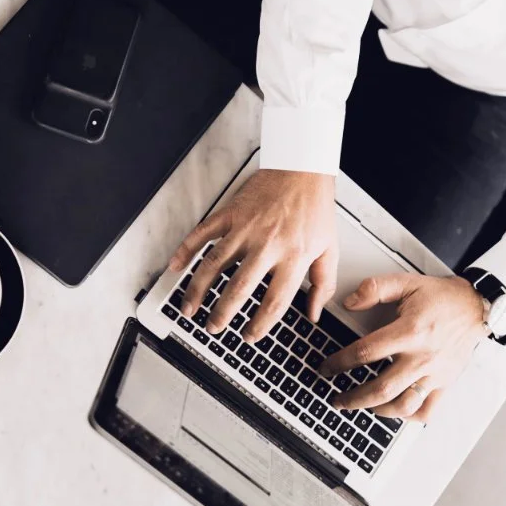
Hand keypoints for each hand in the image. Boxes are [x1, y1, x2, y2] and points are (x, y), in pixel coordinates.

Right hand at [168, 169, 337, 339]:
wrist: (302, 167)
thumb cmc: (315, 207)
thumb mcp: (329, 248)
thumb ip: (324, 284)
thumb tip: (314, 312)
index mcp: (294, 256)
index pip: (274, 301)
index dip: (260, 325)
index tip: (250, 337)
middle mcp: (267, 244)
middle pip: (239, 288)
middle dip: (223, 313)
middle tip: (214, 328)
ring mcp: (245, 228)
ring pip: (214, 264)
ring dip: (198, 289)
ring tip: (189, 308)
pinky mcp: (231, 213)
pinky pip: (203, 234)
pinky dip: (186, 250)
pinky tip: (176, 267)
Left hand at [319, 273, 487, 422]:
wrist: (475, 307)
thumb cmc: (441, 297)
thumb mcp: (406, 282)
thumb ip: (374, 289)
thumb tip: (349, 302)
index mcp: (410, 331)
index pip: (366, 352)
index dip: (340, 362)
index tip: (327, 368)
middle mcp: (422, 356)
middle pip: (382, 388)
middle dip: (353, 398)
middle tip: (338, 399)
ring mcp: (435, 373)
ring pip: (403, 404)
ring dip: (378, 410)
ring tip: (363, 406)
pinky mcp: (445, 383)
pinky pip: (427, 410)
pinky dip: (408, 415)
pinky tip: (395, 410)